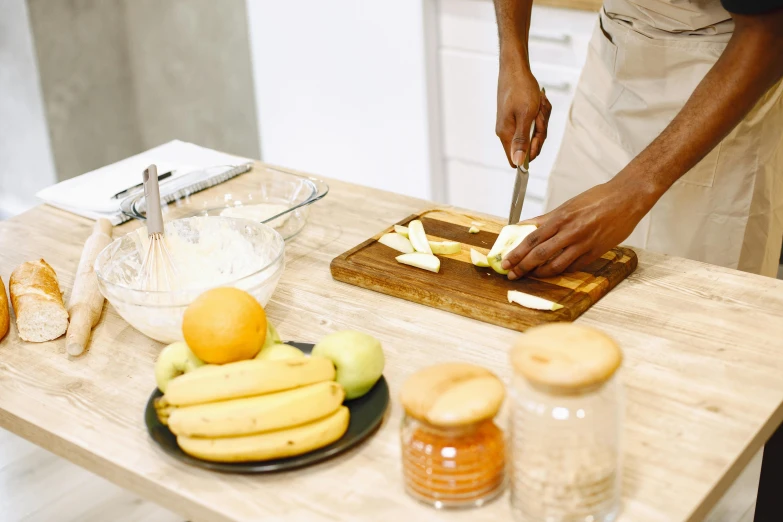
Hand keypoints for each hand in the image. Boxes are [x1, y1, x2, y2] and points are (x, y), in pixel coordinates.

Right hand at [496, 61, 551, 166]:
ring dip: (541, 118)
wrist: (515, 68)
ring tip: (538, 103)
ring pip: (534, 131)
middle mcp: (507, 131)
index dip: (531, 154)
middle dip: (540, 129)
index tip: (538, 136)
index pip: (516, 160)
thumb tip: (517, 163)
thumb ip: (522, 141)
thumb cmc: (521, 89)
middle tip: (538, 112)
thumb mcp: (526, 116)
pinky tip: (538, 101)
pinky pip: (534, 122)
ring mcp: (513, 123)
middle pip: (530, 144)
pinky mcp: (518, 116)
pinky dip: (540, 112)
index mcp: (506, 134)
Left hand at [501, 177, 656, 278]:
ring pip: (556, 265)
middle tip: (512, 274)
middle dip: (522, 267)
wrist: (627, 197)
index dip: (516, 253)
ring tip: (530, 275)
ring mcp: (583, 243)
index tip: (505, 262)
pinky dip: (561, 271)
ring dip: (540, 273)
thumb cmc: (598, 198)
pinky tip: (552, 272)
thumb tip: (524, 226)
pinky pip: (574, 266)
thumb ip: (545, 218)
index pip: (531, 239)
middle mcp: (570, 231)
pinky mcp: (595, 252)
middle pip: (539, 254)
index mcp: (560, 218)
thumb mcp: (567, 205)